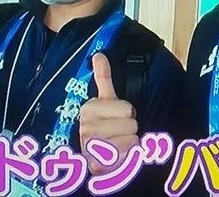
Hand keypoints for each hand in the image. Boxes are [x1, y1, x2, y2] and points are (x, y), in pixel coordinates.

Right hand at [79, 53, 138, 174]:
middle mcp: (87, 128)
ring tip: (116, 144)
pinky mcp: (98, 165)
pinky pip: (129, 155)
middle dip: (129, 129)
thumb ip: (103, 77)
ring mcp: (91, 147)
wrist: (94, 157)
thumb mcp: (105, 100)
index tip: (115, 116)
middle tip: (117, 131)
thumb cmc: (104, 126)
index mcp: (89, 109)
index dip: (127, 113)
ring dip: (129, 143)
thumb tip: (99, 54)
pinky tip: (117, 156)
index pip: (128, 109)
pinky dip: (128, 157)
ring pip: (132, 140)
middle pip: (131, 124)